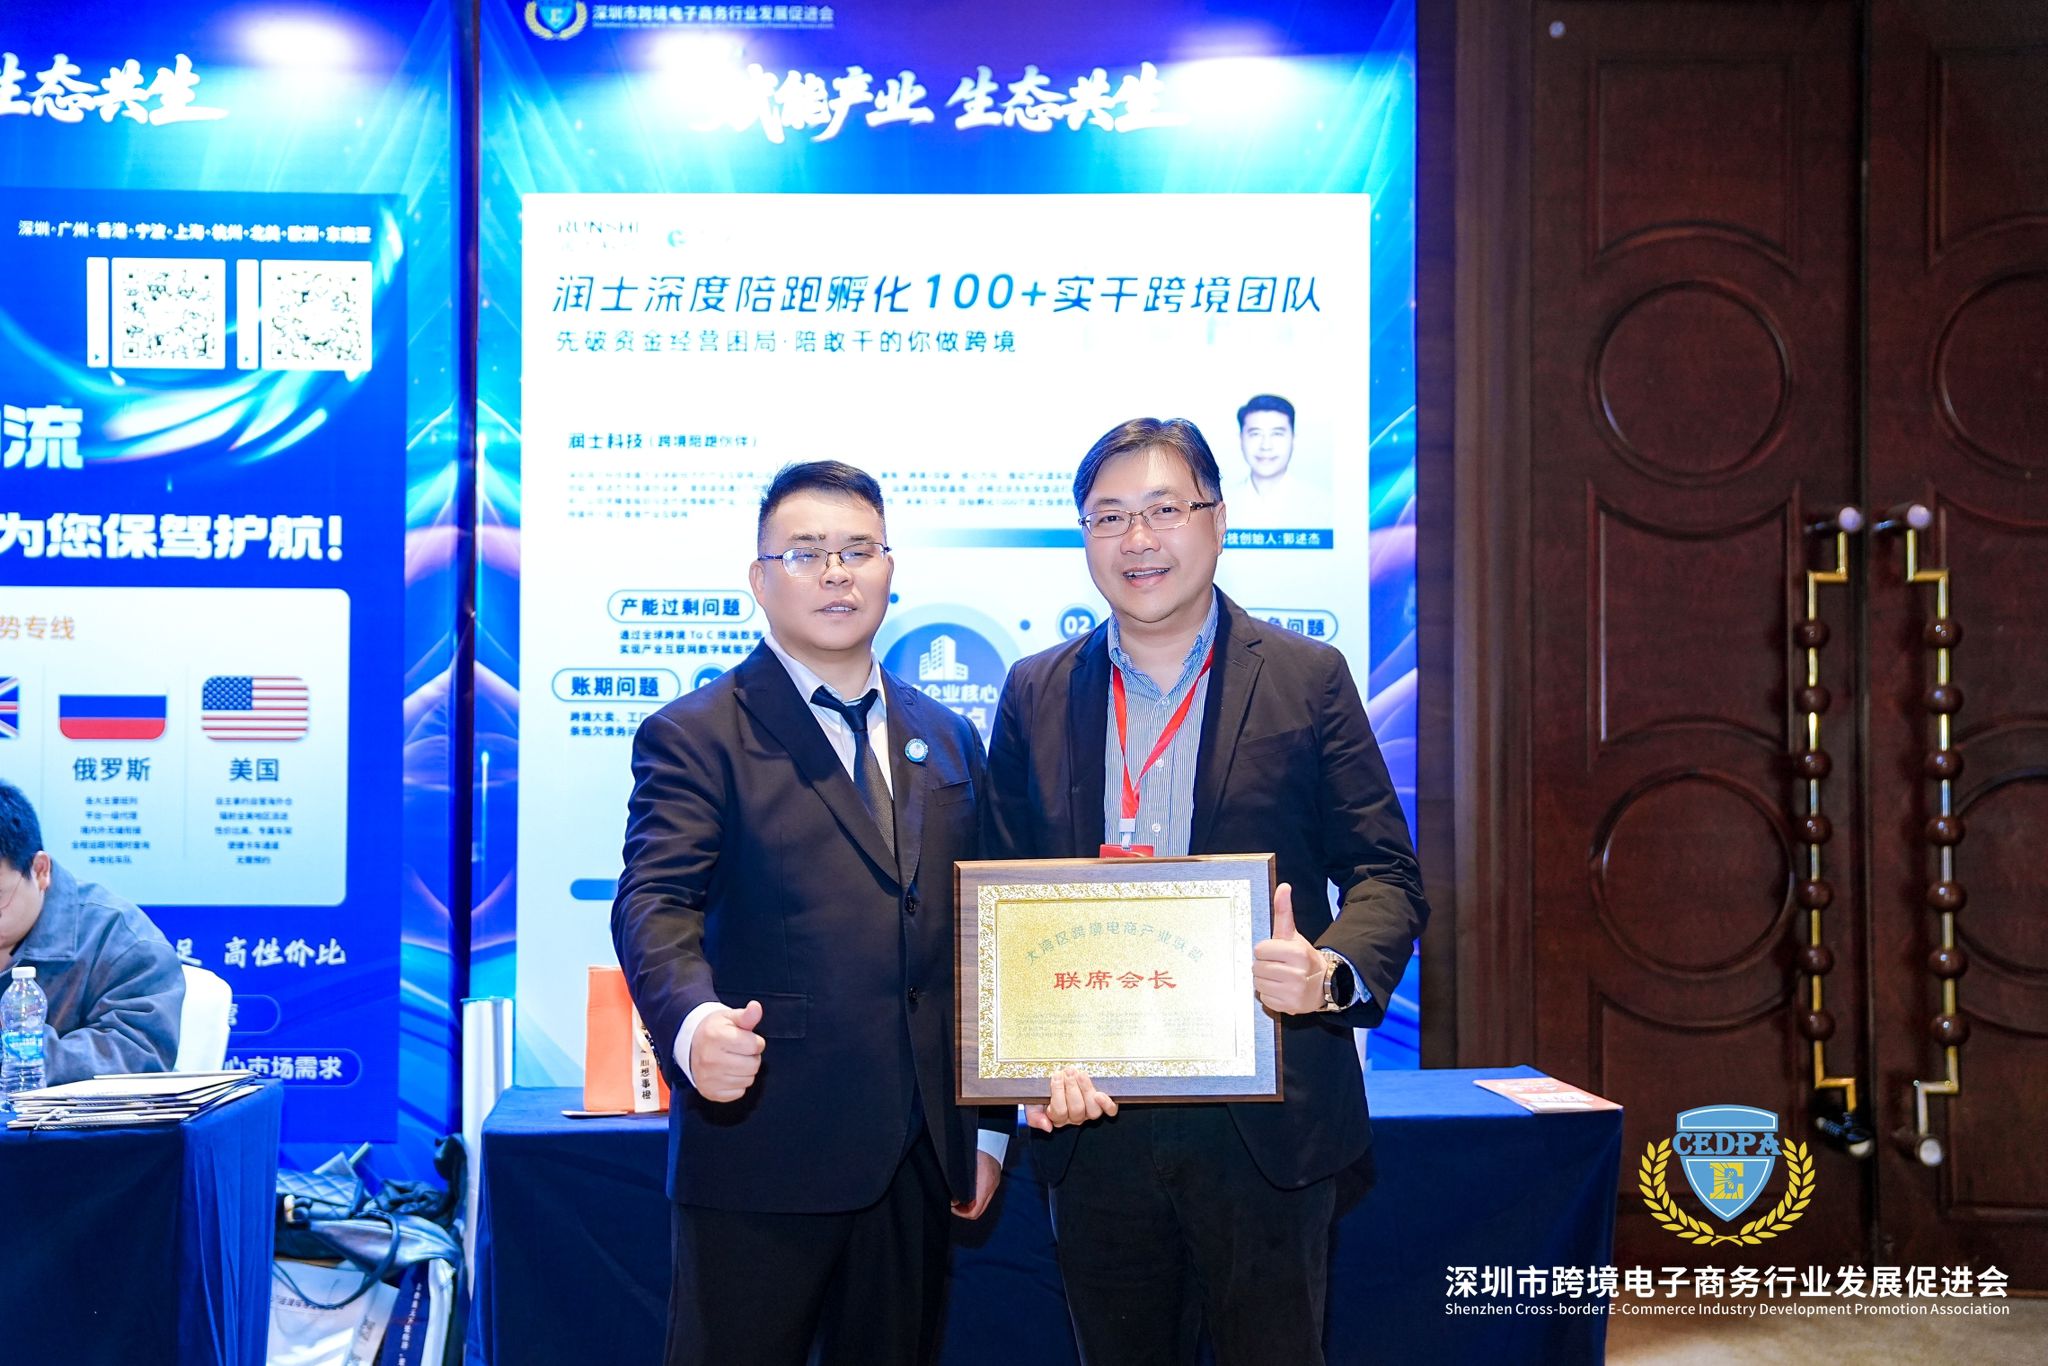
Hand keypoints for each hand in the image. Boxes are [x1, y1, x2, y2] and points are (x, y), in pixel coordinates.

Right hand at [689, 1000, 765, 1102]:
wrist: (692, 1045)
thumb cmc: (714, 1030)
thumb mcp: (729, 1018)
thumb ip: (747, 1015)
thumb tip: (756, 1007)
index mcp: (716, 1037)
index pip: (756, 1045)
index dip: (755, 1041)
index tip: (745, 1039)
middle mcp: (710, 1059)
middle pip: (754, 1065)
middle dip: (752, 1057)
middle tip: (739, 1051)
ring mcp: (708, 1078)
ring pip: (748, 1080)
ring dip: (746, 1071)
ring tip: (733, 1060)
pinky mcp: (709, 1092)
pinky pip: (739, 1092)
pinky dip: (737, 1084)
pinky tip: (728, 1073)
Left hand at [951, 1149, 1002, 1219]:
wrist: (989, 1136)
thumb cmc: (975, 1148)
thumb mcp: (964, 1166)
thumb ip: (958, 1182)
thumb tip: (951, 1197)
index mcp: (984, 1184)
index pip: (973, 1212)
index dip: (960, 1212)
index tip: (952, 1205)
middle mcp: (991, 1186)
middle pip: (978, 1210)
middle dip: (964, 1209)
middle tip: (953, 1202)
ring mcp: (994, 1183)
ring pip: (981, 1203)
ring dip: (969, 1203)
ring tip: (958, 1195)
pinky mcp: (993, 1179)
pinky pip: (984, 1195)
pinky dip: (975, 1195)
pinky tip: (966, 1188)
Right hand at [1024, 1068, 1118, 1131]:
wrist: (1056, 1078)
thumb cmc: (1043, 1092)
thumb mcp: (1032, 1103)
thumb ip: (1034, 1117)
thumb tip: (1047, 1126)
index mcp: (1058, 1118)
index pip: (1059, 1112)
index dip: (1058, 1093)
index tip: (1056, 1075)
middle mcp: (1075, 1118)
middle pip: (1077, 1110)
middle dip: (1072, 1088)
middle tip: (1067, 1071)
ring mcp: (1089, 1112)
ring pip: (1092, 1110)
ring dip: (1086, 1090)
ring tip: (1079, 1074)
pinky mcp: (1103, 1105)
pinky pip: (1110, 1110)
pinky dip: (1107, 1104)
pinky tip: (1100, 1094)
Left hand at [1252, 883, 1324, 1015]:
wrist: (1323, 983)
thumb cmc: (1302, 957)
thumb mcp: (1293, 934)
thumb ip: (1284, 911)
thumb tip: (1283, 886)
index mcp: (1297, 953)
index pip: (1260, 950)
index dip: (1266, 950)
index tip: (1277, 952)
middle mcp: (1297, 973)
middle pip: (1257, 967)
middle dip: (1264, 965)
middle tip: (1278, 966)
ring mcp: (1293, 992)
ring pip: (1258, 983)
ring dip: (1265, 980)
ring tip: (1279, 977)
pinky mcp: (1289, 1007)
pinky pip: (1264, 998)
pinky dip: (1269, 994)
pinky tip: (1281, 989)